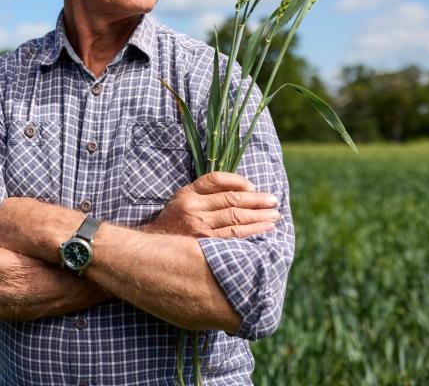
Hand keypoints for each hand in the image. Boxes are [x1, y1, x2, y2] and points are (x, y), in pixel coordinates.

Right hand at [144, 171, 279, 237]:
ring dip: (258, 217)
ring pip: (235, 219)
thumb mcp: (182, 199)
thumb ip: (205, 191)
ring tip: (274, 216)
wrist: (154, 247)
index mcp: (188, 193)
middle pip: (231, 200)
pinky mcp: (204, 244)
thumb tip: (242, 189)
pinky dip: (251, 232)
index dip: (238, 181)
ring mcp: (199, 227)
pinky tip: (263, 229)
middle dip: (256, 200)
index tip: (253, 187)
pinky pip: (233, 237)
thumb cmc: (174, 221)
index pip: (216, 180)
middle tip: (274, 201)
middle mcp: (193, 208)